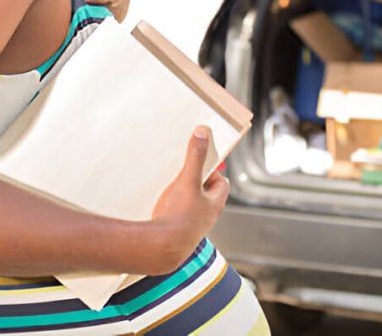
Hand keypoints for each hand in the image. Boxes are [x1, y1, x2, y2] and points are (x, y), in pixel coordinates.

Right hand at [147, 126, 228, 271]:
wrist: (160, 248)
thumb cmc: (179, 217)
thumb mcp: (188, 180)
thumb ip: (195, 156)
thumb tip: (202, 133)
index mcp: (215, 204)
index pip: (222, 182)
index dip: (213, 170)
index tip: (201, 160)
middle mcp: (206, 217)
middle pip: (205, 192)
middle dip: (195, 180)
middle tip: (182, 170)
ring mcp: (192, 226)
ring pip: (191, 204)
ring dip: (182, 194)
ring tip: (169, 185)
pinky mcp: (177, 232)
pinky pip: (177, 214)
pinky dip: (172, 206)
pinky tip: (159, 202)